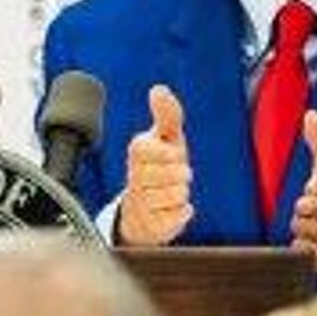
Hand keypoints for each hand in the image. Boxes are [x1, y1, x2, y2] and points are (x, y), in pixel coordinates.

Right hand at [117, 84, 193, 245]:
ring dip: (181, 195)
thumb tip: (158, 89)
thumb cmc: (160, 167)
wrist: (144, 210)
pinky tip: (172, 209)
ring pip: (176, 196)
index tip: (172, 156)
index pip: (159, 149)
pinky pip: (177, 217)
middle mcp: (134, 177)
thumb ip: (167, 113)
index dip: (172, 154)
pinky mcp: (151, 226)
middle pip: (174, 175)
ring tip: (171, 193)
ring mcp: (140, 203)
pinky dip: (182, 213)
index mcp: (138, 152)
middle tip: (174, 176)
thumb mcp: (167, 137)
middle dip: (180, 175)